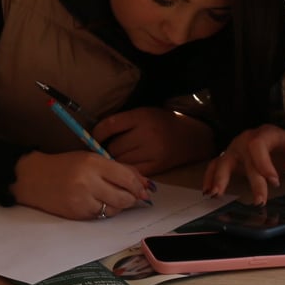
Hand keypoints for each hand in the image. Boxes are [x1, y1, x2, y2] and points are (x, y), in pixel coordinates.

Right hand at [10, 150, 153, 218]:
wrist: (33, 178)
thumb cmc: (64, 166)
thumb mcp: (90, 159)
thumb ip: (116, 168)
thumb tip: (144, 182)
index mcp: (92, 163)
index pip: (126, 177)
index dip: (139, 185)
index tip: (145, 189)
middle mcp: (88, 182)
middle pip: (124, 196)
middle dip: (132, 198)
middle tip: (133, 196)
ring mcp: (82, 200)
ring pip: (114, 209)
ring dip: (118, 205)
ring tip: (110, 197)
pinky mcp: (77, 214)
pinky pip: (101, 216)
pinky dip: (103, 210)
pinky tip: (96, 202)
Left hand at [93, 107, 214, 175]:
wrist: (191, 137)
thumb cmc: (162, 123)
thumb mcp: (143, 113)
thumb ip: (123, 123)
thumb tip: (96, 136)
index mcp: (141, 116)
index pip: (110, 125)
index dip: (97, 133)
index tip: (94, 138)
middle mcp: (147, 134)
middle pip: (114, 147)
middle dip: (108, 150)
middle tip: (108, 150)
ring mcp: (152, 151)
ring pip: (121, 161)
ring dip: (116, 161)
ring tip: (119, 157)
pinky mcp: (157, 166)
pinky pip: (132, 171)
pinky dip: (126, 170)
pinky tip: (126, 167)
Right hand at [203, 125, 284, 202]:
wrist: (284, 141)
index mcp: (265, 134)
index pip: (258, 145)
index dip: (263, 164)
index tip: (275, 182)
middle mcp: (246, 140)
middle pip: (243, 157)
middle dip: (251, 180)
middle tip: (260, 202)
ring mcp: (235, 149)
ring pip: (223, 161)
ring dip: (219, 178)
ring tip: (216, 195)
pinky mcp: (229, 158)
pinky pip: (214, 166)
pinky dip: (209, 178)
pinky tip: (208, 191)